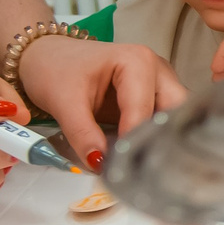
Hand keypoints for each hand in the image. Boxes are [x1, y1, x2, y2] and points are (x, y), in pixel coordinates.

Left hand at [14, 35, 185, 172]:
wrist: (46, 58)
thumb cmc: (54, 69)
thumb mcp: (63, 101)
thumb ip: (82, 133)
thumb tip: (100, 162)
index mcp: (137, 61)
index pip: (143, 109)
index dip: (132, 139)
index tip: (120, 166)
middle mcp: (157, 69)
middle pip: (176, 109)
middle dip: (162, 137)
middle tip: (140, 164)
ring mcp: (160, 82)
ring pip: (177, 115)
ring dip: (163, 138)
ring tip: (141, 161)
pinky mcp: (156, 97)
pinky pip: (167, 119)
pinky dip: (157, 137)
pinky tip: (142, 153)